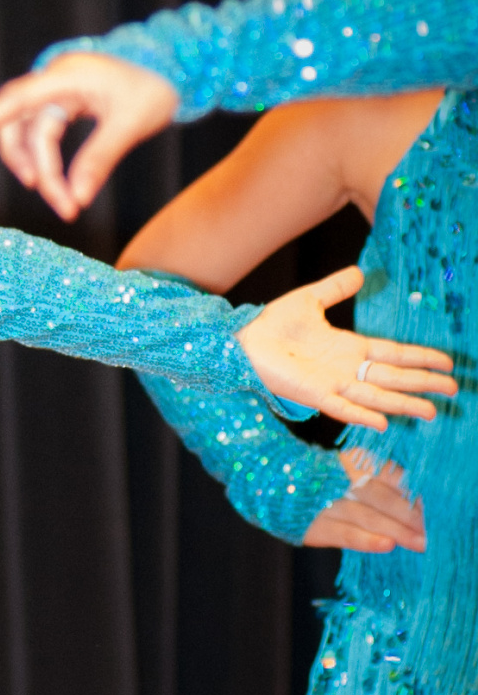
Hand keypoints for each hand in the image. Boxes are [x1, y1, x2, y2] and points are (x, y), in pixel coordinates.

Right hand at [0, 55, 178, 218]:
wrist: (178, 66)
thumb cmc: (156, 86)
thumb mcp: (130, 124)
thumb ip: (99, 160)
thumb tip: (75, 197)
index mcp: (66, 76)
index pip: (16, 100)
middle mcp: (54, 80)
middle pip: (20, 124)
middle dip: (30, 165)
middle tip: (57, 202)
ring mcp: (58, 91)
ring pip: (30, 134)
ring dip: (40, 167)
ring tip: (63, 199)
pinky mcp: (66, 103)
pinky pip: (44, 132)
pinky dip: (49, 159)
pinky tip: (60, 181)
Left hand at [238, 268, 456, 431]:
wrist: (242, 339)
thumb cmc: (273, 324)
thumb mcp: (310, 299)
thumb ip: (336, 288)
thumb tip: (360, 272)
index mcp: (349, 348)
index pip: (393, 354)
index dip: (420, 358)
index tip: (447, 362)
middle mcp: (346, 369)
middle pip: (394, 378)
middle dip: (423, 383)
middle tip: (453, 390)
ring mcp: (332, 383)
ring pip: (376, 396)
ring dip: (402, 404)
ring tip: (430, 412)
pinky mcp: (313, 394)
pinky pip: (341, 407)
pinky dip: (361, 415)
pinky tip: (382, 422)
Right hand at [304, 449, 426, 552]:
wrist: (269, 484)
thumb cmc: (323, 479)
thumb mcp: (350, 468)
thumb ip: (380, 478)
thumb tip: (416, 501)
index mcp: (354, 461)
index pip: (391, 477)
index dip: (413, 495)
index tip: (432, 511)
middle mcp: (340, 479)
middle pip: (382, 497)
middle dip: (410, 516)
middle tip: (432, 532)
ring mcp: (326, 503)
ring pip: (367, 517)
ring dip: (396, 530)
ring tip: (419, 542)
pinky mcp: (314, 526)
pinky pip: (344, 534)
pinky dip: (366, 540)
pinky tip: (387, 545)